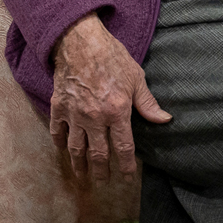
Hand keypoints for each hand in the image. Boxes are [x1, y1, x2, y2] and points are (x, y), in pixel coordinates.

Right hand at [48, 13, 168, 184]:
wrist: (79, 41)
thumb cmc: (112, 57)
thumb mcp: (136, 78)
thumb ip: (147, 103)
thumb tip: (164, 120)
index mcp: (117, 112)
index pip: (123, 147)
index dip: (127, 165)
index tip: (128, 177)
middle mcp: (95, 118)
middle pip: (99, 153)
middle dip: (102, 170)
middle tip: (103, 181)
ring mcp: (74, 114)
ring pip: (76, 148)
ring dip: (79, 164)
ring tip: (82, 175)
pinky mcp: (58, 106)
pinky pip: (57, 131)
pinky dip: (59, 142)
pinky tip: (63, 150)